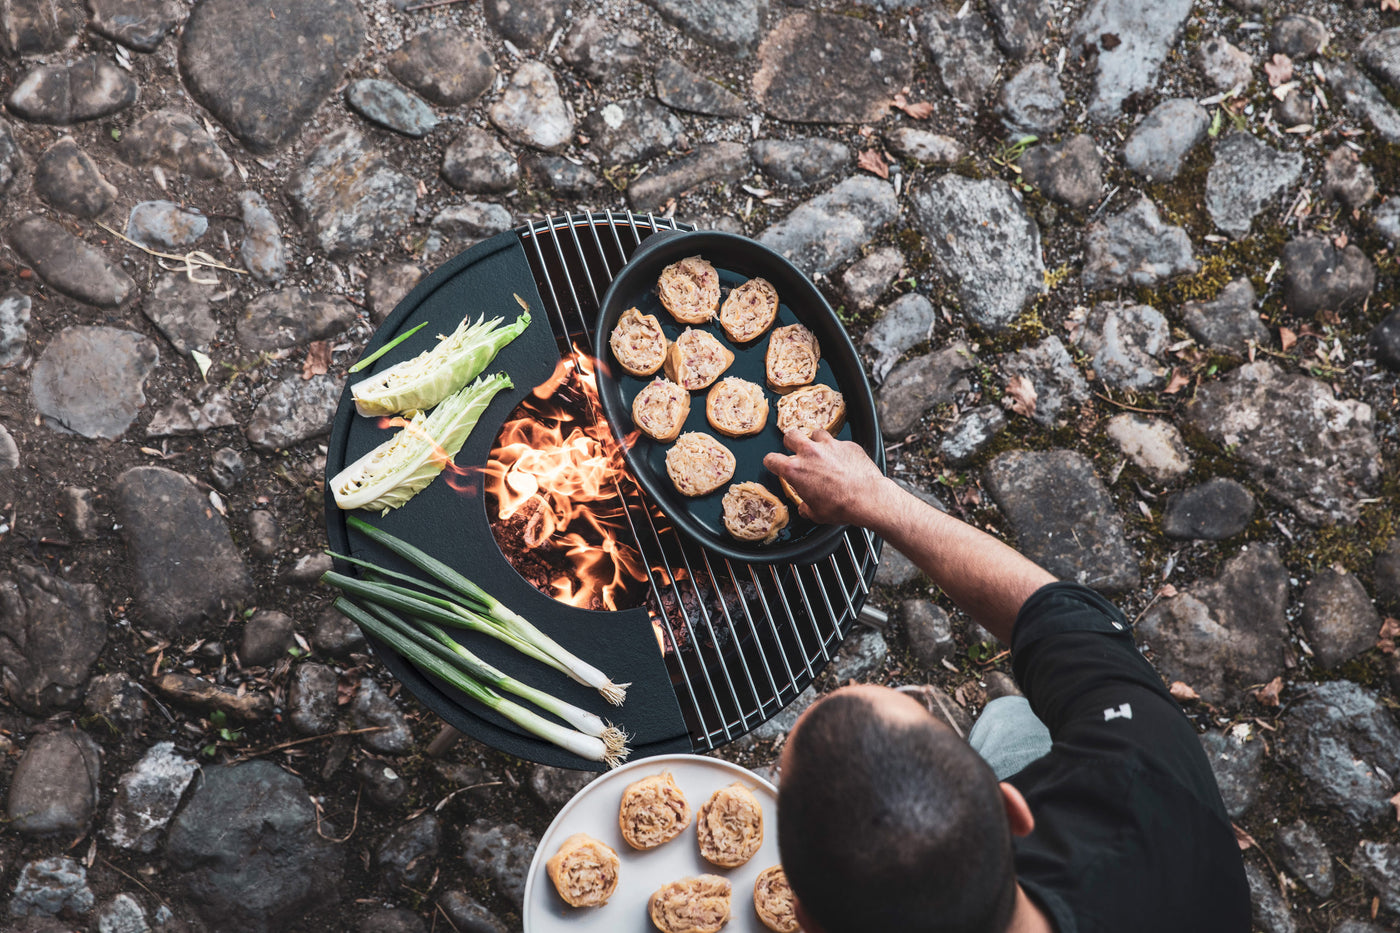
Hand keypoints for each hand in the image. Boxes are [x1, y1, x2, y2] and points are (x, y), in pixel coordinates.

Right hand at [762, 429, 890, 525]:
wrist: (867, 499)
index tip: (774, 463)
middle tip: (796, 450)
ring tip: (822, 452)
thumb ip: (806, 507)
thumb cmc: (842, 507)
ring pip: (816, 433)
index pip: (772, 459)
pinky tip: (843, 460)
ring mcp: (829, 445)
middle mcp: (810, 453)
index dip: (771, 462)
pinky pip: (839, 442)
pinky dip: (838, 449)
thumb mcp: (817, 514)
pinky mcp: (847, 444)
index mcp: (795, 470)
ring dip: (816, 441)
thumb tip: (806, 507)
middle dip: (791, 442)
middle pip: (791, 435)